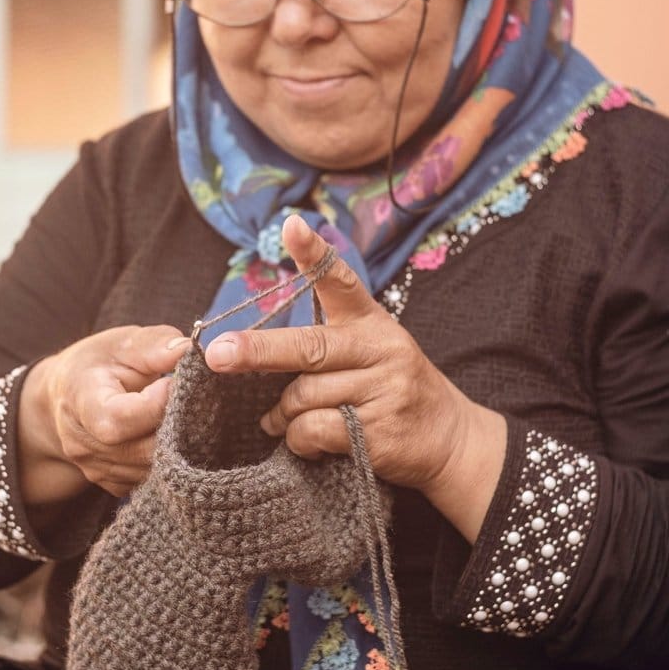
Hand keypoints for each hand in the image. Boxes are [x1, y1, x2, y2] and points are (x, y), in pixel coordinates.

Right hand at [23, 325, 188, 497]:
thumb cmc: (97, 364)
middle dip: (175, 426)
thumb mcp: (122, 343)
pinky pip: (150, 481)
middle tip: (189, 401)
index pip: (119, 419)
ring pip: (152, 469)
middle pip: (142, 450)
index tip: (174, 382)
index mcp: (81, 403)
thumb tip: (189, 351)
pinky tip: (169, 435)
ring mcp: (95, 469)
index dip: (156, 404)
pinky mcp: (111, 484)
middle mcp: (83, 444)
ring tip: (182, 416)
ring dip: (176, 446)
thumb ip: (155, 345)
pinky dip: (167, 460)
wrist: (67, 395)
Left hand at [204, 216, 505, 537]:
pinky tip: (306, 443)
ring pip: (303, 396)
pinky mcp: (379, 431)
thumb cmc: (389, 388)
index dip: (313, 254)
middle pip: (307, 347)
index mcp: (370, 321)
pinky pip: (314, 430)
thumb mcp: (369, 348)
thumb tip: (249, 350)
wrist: (449, 438)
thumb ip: (322, 341)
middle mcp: (379, 348)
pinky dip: (298, 440)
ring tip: (279, 420)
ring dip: (280, 414)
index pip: (339, 281)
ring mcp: (383, 389)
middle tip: (219, 354)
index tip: (290, 226)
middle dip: (258, 351)